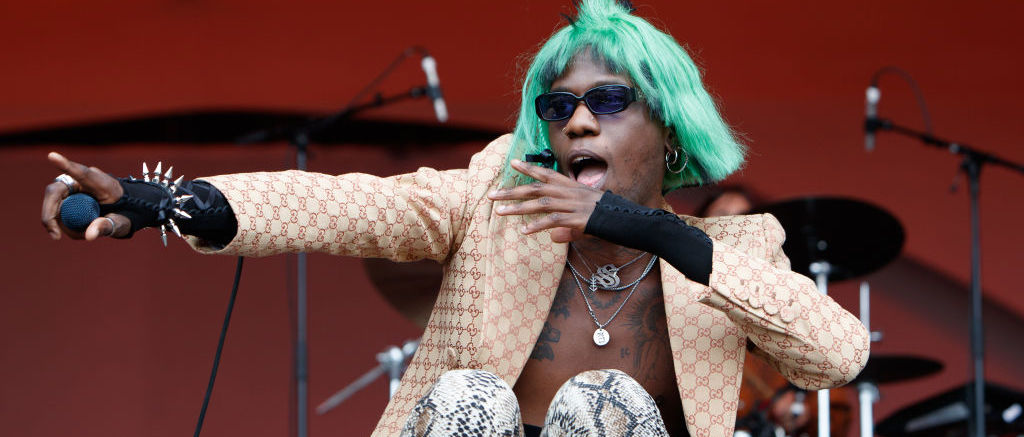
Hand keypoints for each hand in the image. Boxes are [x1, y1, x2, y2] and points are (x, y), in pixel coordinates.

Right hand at [41, 152, 130, 240]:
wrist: (126, 208)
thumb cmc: (126, 213)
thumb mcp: (120, 223)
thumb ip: (106, 226)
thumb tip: (89, 236)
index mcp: (102, 183)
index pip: (82, 173)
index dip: (66, 165)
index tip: (52, 156)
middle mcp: (83, 180)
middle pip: (55, 191)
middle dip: (50, 214)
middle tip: (55, 235)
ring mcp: (73, 185)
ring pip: (53, 201)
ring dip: (57, 221)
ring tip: (80, 234)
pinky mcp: (67, 194)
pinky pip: (56, 208)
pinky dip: (60, 222)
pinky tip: (78, 231)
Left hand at [487, 159, 602, 242]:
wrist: (625, 218)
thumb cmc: (606, 215)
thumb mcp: (584, 217)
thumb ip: (566, 228)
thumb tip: (553, 238)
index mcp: (571, 187)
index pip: (546, 174)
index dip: (529, 168)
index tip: (512, 162)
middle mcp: (569, 192)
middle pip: (536, 189)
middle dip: (512, 191)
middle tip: (492, 194)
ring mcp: (572, 205)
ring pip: (540, 204)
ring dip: (518, 208)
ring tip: (499, 212)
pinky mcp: (577, 218)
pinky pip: (554, 221)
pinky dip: (538, 225)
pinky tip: (524, 231)